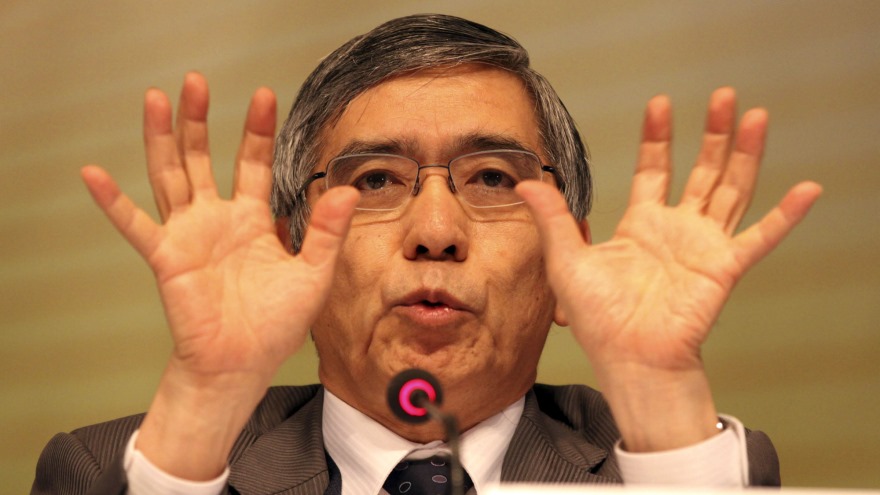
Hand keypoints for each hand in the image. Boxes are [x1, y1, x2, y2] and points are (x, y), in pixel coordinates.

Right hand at [81, 72, 357, 476]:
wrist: (243, 364)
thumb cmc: (276, 324)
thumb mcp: (313, 273)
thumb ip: (326, 231)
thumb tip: (349, 190)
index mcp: (253, 220)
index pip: (254, 163)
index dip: (257, 131)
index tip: (264, 95)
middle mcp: (217, 219)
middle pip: (202, 158)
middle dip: (199, 121)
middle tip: (196, 81)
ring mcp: (189, 235)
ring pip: (170, 176)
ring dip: (161, 139)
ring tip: (156, 99)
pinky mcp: (167, 257)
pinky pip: (136, 225)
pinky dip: (113, 201)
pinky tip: (94, 173)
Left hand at [518, 88, 821, 449]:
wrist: (627, 358)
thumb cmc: (597, 319)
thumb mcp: (567, 260)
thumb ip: (553, 219)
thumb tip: (527, 183)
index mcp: (642, 224)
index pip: (655, 168)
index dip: (658, 136)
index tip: (661, 103)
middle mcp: (676, 229)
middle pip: (703, 170)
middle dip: (713, 134)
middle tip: (725, 96)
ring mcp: (703, 246)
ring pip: (732, 189)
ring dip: (746, 154)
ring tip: (756, 116)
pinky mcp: (723, 267)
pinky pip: (761, 237)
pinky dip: (787, 215)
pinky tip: (808, 188)